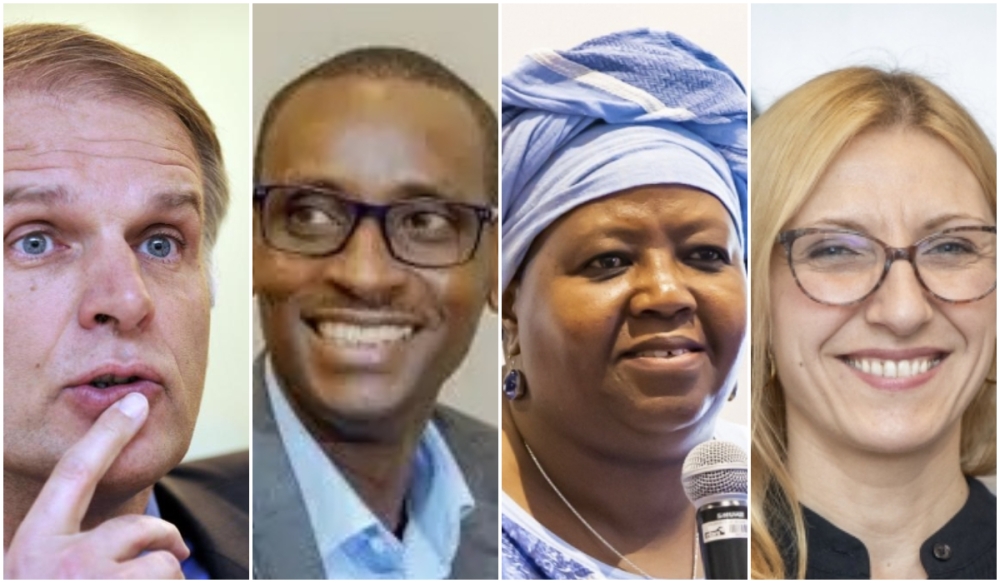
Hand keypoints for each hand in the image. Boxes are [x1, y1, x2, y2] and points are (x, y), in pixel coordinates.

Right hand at [4, 393, 189, 578]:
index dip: (106, 435)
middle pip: (137, 526)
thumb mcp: (29, 575)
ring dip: (168, 577)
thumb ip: (57, 549)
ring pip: (163, 562)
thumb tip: (104, 534)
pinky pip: (172, 581)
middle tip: (174, 551)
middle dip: (165, 538)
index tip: (135, 404)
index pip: (73, 474)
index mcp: (33, 549)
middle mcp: (62, 564)